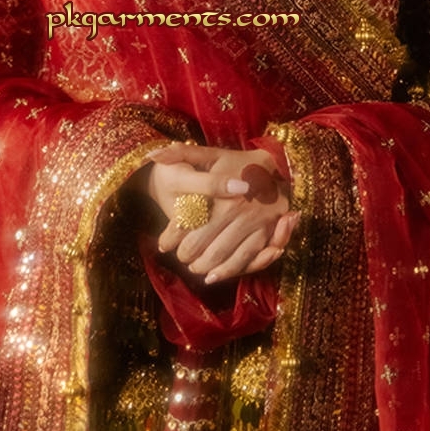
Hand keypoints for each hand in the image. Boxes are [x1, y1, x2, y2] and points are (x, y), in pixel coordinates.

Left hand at [146, 143, 297, 284]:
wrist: (276, 164)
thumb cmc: (238, 162)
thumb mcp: (211, 154)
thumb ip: (181, 154)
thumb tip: (153, 155)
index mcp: (218, 190)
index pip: (187, 220)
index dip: (171, 237)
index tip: (163, 245)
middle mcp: (235, 208)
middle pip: (203, 242)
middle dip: (187, 254)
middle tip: (181, 258)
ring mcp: (252, 222)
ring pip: (222, 253)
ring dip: (205, 265)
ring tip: (195, 267)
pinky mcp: (267, 232)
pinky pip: (246, 257)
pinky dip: (228, 270)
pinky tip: (214, 276)